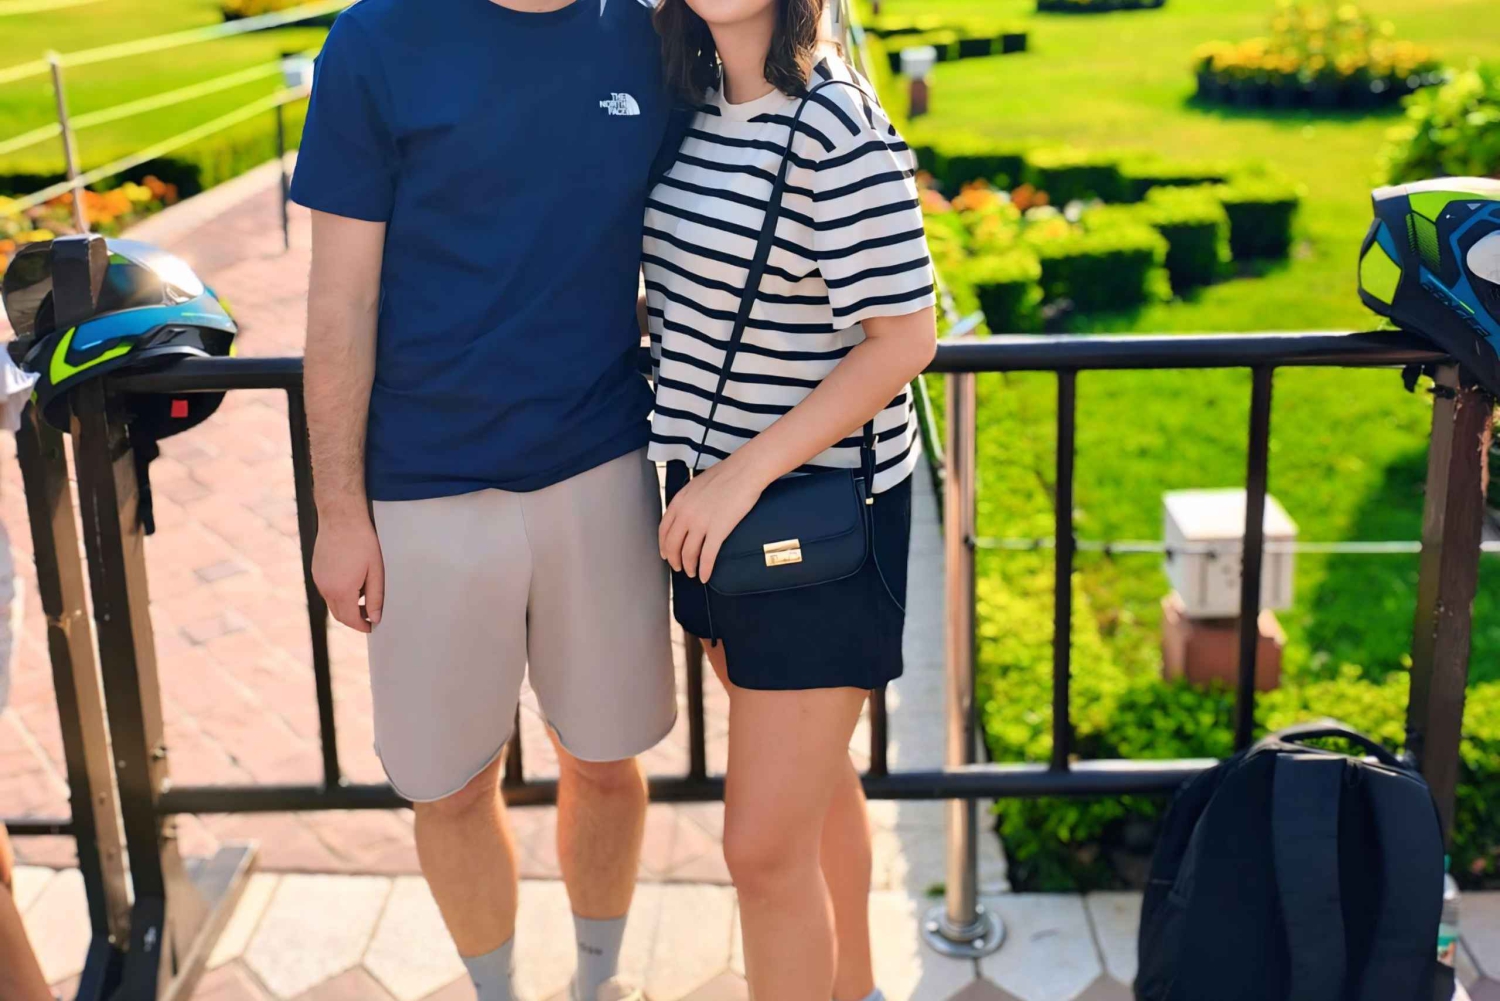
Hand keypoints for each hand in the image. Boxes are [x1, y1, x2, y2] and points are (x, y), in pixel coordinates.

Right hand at [312, 512, 384, 632]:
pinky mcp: (316, 571)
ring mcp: (318, 579)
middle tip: (370, 615)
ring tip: (364, 594)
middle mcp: (326, 588)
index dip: (362, 626)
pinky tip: (353, 581)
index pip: (350, 619)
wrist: (341, 518)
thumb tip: (375, 618)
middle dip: (354, 619)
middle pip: (339, 614)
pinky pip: (327, 590)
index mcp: (341, 590)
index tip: (372, 626)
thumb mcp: (375, 571)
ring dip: (347, 606)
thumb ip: (375, 597)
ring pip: (332, 603)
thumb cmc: (362, 541)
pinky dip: (339, 594)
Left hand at [659, 458, 767, 582]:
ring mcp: (701, 523)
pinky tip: (705, 576)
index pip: (664, 530)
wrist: (744, 471)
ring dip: (689, 567)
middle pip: (673, 545)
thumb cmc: (726, 474)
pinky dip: (705, 569)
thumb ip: (688, 500)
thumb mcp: (697, 484)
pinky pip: (707, 556)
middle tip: (679, 567)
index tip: (666, 554)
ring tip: (692, 573)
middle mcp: (686, 514)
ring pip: (688, 554)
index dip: (664, 546)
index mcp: (679, 501)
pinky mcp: (718, 530)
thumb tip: (687, 513)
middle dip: (674, 560)